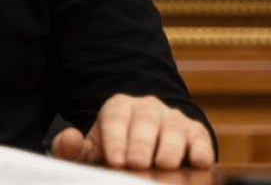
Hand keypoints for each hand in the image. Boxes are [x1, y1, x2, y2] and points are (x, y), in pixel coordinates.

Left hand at [50, 94, 214, 169]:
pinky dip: (201, 148)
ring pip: (174, 127)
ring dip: (170, 146)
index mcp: (119, 107)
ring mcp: (173, 118)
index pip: (116, 118)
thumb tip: (70, 138)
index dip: (115, 139)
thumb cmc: (114, 149)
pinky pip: (200, 137)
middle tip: (137, 163)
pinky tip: (198, 161)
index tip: (114, 160)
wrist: (146, 148)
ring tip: (164, 164)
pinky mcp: (196, 132)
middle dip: (142, 142)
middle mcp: (148, 108)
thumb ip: (72, 147)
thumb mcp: (91, 148)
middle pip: (146, 120)